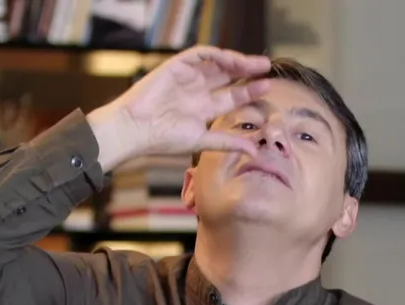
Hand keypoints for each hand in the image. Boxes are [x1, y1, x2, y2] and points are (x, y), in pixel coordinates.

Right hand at [87, 45, 271, 167]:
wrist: (136, 129)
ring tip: (255, 63)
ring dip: (236, 61)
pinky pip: (200, 54)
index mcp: (204, 108)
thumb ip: (228, 142)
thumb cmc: (163, 139)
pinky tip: (232, 59)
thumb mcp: (202, 141)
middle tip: (267, 68)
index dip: (250, 91)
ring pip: (217, 63)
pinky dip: (217, 55)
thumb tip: (255, 150)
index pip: (233, 97)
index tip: (268, 88)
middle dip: (248, 72)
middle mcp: (198, 91)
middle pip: (229, 76)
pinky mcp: (177, 66)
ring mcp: (188, 77)